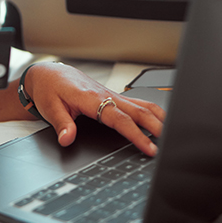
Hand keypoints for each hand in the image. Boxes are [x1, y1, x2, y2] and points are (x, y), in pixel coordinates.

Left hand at [24, 63, 164, 155]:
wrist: (50, 74)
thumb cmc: (50, 89)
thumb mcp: (51, 108)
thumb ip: (62, 124)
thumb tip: (67, 139)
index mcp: (92, 99)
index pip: (120, 119)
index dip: (137, 135)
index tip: (149, 148)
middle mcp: (106, 95)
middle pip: (138, 111)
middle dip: (157, 127)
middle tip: (170, 144)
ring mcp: (111, 95)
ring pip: (141, 105)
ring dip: (158, 117)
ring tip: (171, 133)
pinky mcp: (112, 97)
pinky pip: (136, 103)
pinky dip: (151, 112)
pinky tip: (159, 121)